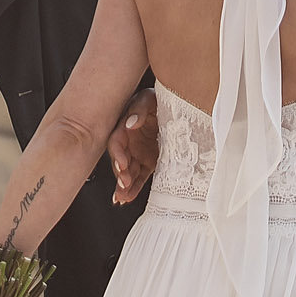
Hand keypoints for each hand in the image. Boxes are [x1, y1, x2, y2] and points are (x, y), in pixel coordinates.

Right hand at [107, 88, 158, 204]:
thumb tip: (130, 123)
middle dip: (120, 174)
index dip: (117, 155)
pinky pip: (139, 176)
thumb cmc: (159, 100)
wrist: (179, 105)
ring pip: (128, 172)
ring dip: (124, 185)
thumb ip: (139, 109)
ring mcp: (139, 152)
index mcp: (125, 127)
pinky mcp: (149, 161)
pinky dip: (134, 188)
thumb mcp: (148, 99)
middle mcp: (130, 142)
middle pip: (120, 160)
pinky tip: (127, 197)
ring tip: (123, 197)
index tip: (121, 165)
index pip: (116, 142)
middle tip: (124, 185)